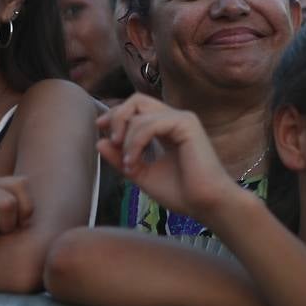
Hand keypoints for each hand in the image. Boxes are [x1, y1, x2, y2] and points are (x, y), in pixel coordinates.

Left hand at [96, 93, 237, 220]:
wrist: (206, 204)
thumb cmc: (181, 193)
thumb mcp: (142, 174)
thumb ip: (122, 158)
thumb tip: (99, 141)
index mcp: (167, 128)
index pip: (137, 108)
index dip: (116, 115)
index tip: (101, 130)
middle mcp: (175, 119)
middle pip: (137, 100)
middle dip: (117, 117)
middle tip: (111, 140)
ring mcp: (182, 119)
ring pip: (140, 114)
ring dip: (126, 141)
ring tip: (130, 166)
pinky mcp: (187, 124)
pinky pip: (150, 125)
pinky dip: (136, 143)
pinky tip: (135, 163)